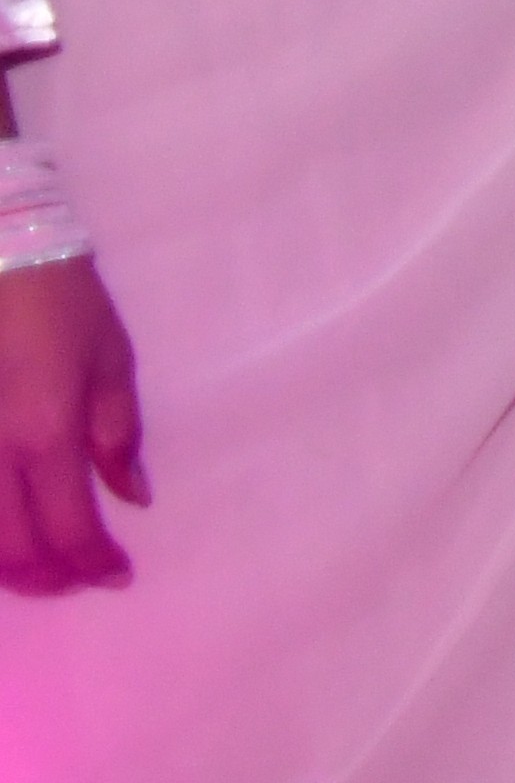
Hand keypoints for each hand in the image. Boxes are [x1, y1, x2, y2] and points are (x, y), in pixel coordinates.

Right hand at [0, 258, 138, 592]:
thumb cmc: (59, 303)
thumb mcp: (110, 360)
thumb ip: (118, 435)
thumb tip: (132, 498)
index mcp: (44, 433)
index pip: (69, 528)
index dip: (93, 564)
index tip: (117, 575)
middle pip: (10, 551)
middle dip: (47, 579)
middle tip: (77, 581)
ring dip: (7, 566)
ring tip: (42, 565)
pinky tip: (6, 531)